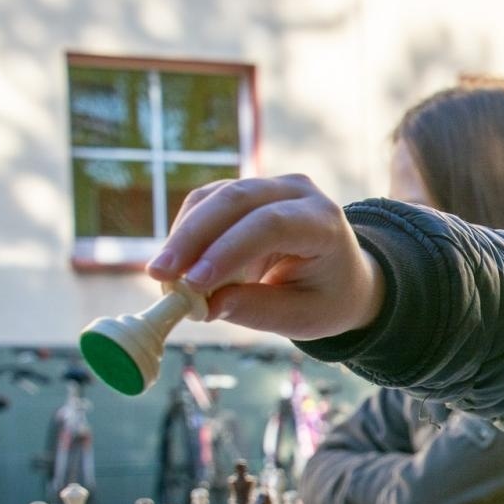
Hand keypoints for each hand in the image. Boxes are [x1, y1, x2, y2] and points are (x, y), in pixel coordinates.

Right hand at [145, 174, 384, 339]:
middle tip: (161, 275)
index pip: (271, 224)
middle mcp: (298, 192)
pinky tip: (175, 262)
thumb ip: (259, 311)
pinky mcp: (246, 192)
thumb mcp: (304, 317)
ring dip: (183, 234)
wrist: (343, 277)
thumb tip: (207, 306)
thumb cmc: (326, 299)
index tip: (193, 282)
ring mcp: (270, 186)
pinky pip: (207, 202)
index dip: (228, 249)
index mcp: (323, 221)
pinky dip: (186, 230)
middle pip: (237, 200)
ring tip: (163, 276)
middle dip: (193, 237)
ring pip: (215, 196)